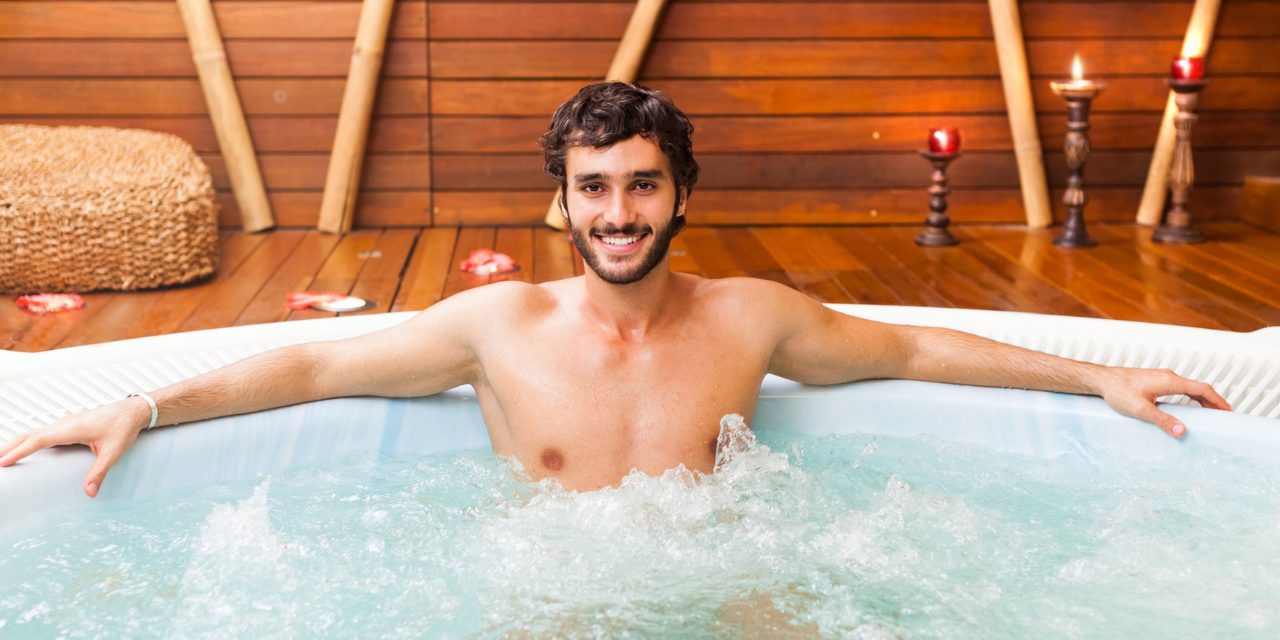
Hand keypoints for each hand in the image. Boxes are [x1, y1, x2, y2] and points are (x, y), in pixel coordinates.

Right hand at [0, 398, 150, 497]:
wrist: (133, 411)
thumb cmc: (123, 428)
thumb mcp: (114, 452)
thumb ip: (99, 472)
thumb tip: (89, 492)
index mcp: (71, 429)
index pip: (38, 440)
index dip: (19, 451)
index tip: (2, 461)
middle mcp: (64, 424)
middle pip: (29, 435)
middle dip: (9, 447)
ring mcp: (65, 424)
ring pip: (33, 433)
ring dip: (16, 443)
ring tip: (0, 456)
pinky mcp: (68, 426)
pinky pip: (42, 433)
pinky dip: (27, 440)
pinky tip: (23, 448)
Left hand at [1099, 367, 1230, 437]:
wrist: (1102, 380)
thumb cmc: (1117, 391)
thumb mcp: (1140, 409)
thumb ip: (1162, 420)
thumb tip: (1181, 431)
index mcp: (1169, 381)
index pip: (1202, 389)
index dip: (1218, 400)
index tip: (1228, 411)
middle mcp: (1168, 376)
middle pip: (1199, 388)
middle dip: (1213, 401)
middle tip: (1223, 415)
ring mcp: (1162, 377)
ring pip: (1189, 387)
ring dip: (1202, 399)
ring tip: (1210, 412)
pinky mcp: (1155, 380)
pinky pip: (1179, 388)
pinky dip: (1190, 396)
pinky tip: (1188, 406)